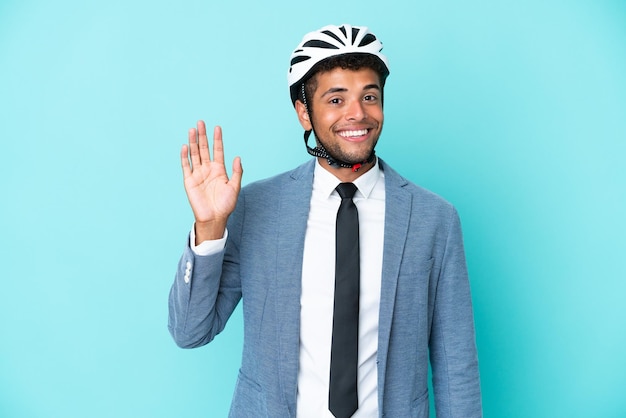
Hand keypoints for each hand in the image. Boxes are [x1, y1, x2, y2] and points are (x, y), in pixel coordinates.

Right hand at [181, 120, 242, 241]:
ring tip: (192, 130)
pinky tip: (185, 146)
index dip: (217, 139)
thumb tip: (238, 158)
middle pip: (204, 149)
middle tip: (201, 123)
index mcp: (219, 170)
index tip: (217, 127)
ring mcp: (198, 174)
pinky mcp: (189, 181)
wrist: (214, 218)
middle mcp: (208, 169)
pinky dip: (185, 156)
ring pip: (195, 154)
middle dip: (203, 136)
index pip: (217, 150)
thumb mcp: (235, 187)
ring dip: (193, 142)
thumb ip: (237, 172)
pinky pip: (186, 166)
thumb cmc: (226, 205)